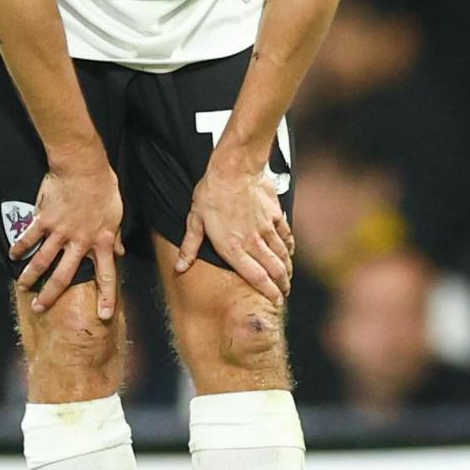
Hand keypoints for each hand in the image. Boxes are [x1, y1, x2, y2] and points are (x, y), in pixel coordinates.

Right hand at [12, 159, 124, 320]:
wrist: (82, 166)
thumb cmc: (103, 186)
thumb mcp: (116, 212)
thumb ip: (114, 235)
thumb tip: (119, 251)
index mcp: (101, 241)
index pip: (107, 274)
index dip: (106, 296)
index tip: (103, 314)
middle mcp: (80, 242)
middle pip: (64, 275)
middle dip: (51, 294)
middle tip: (40, 307)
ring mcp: (60, 232)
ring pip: (42, 260)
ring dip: (31, 276)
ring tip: (23, 287)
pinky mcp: (44, 219)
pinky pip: (29, 237)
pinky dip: (20, 247)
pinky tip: (13, 255)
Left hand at [178, 159, 293, 300]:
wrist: (235, 167)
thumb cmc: (212, 192)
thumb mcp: (195, 220)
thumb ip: (189, 247)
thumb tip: (180, 268)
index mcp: (233, 248)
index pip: (256, 278)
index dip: (268, 293)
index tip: (275, 302)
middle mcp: (253, 242)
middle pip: (274, 270)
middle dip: (281, 286)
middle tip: (284, 294)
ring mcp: (267, 228)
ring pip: (282, 255)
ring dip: (286, 269)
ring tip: (287, 278)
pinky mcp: (275, 215)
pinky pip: (286, 235)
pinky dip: (289, 247)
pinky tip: (290, 252)